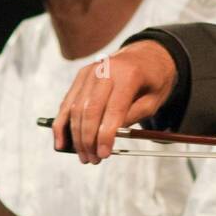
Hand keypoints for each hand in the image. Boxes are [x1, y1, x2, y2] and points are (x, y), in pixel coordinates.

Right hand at [52, 40, 177, 164]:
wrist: (146, 55)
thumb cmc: (153, 81)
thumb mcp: (153, 101)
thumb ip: (132, 117)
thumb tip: (109, 137)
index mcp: (129, 74)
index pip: (113, 109)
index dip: (106, 135)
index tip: (103, 154)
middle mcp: (106, 70)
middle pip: (90, 110)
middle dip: (89, 139)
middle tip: (93, 160)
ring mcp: (90, 71)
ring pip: (76, 108)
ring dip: (76, 136)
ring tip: (83, 156)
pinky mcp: (81, 75)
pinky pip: (68, 101)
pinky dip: (62, 123)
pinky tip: (61, 141)